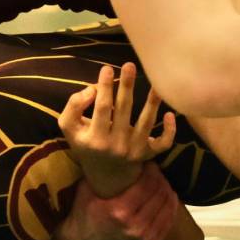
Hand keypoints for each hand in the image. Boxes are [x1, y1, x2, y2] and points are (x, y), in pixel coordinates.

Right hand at [54, 162, 178, 239]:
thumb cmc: (83, 211)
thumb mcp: (86, 189)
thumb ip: (99, 171)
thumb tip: (113, 149)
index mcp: (119, 211)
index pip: (147, 184)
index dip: (151, 170)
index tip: (149, 161)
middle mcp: (135, 226)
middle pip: (159, 194)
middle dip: (160, 178)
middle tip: (156, 169)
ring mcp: (145, 238)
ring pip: (168, 206)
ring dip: (167, 190)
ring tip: (161, 180)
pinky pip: (169, 220)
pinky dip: (170, 205)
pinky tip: (166, 195)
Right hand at [58, 62, 175, 197]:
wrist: (105, 174)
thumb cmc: (86, 143)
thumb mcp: (70, 127)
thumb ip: (73, 106)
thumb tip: (92, 90)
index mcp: (94, 138)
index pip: (101, 108)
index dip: (104, 87)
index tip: (107, 68)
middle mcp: (115, 145)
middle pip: (123, 110)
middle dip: (126, 86)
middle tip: (129, 65)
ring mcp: (134, 150)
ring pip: (146, 123)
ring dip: (152, 102)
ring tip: (156, 84)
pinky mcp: (148, 154)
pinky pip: (163, 144)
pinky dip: (169, 131)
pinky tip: (170, 114)